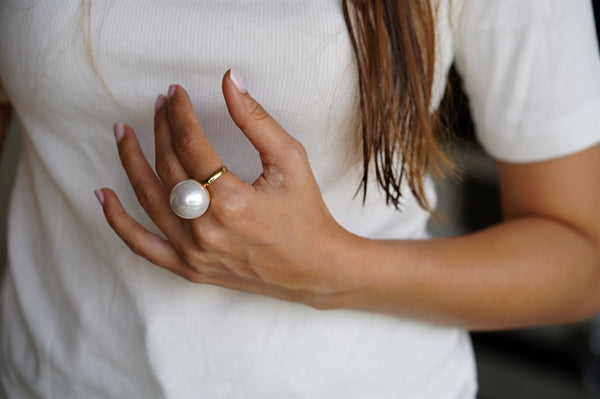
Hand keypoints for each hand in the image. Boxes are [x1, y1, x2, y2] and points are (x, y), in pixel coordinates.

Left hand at [96, 70, 364, 308]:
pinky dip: (119, 221)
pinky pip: (142, 245)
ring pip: (148, 199)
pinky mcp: (189, 268)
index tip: (175, 93)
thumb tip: (229, 81)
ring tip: (122, 133)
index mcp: (231, 199)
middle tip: (159, 105)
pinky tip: (102, 196)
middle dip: (161, 129)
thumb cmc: (305, 212)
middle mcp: (205, 227)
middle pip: (168, 167)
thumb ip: (256, 119)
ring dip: (131, 162)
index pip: (190, 144)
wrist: (314, 268)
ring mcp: (193, 252)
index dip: (179, 114)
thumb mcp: (290, 159)